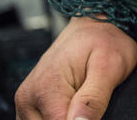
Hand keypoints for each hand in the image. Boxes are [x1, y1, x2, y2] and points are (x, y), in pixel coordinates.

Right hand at [15, 17, 136, 119]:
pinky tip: (75, 109)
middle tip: (94, 107)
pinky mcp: (31, 105)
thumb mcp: (109, 66)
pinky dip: (58, 118)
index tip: (97, 115)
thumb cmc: (105, 40)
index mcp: (46, 91)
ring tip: (86, 105)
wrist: (95, 25)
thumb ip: (94, 98)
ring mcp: (27, 103)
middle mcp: (28, 99)